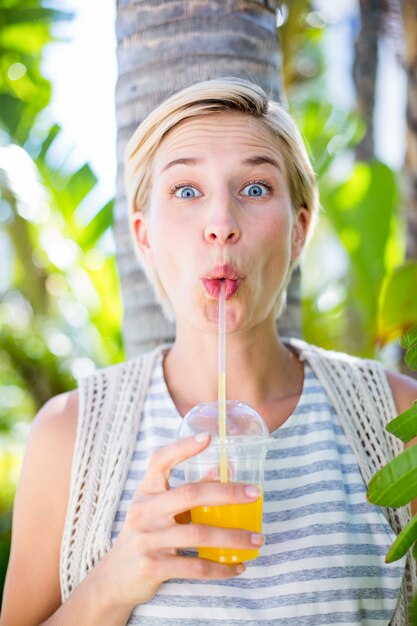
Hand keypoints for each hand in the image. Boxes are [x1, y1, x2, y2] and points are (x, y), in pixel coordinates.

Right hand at [95, 433, 262, 610]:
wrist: (113, 580)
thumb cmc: (145, 536)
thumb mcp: (158, 510)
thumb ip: (188, 491)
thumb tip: (225, 470)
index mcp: (146, 492)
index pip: (160, 460)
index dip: (183, 447)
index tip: (208, 437)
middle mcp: (144, 511)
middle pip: (190, 494)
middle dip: (227, 493)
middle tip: (255, 494)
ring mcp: (147, 539)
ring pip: (198, 534)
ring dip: (233, 537)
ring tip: (257, 539)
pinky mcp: (152, 567)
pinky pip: (194, 566)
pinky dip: (220, 568)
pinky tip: (237, 566)